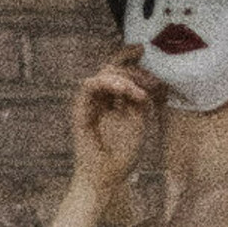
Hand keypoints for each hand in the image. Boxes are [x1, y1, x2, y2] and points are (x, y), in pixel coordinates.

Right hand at [72, 43, 163, 197]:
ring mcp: (89, 104)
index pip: (119, 71)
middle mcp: (100, 99)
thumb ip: (140, 99)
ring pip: (101, 75)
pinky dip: (107, 84)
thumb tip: (146, 78)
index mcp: (114, 100)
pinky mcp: (80, 110)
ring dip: (121, 78)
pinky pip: (89, 87)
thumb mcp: (139, 121)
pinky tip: (124, 91)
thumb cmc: (123, 154)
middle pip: (111, 69)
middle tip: (147, 80)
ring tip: (136, 91)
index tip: (142, 49)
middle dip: (130, 70)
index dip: (128, 57)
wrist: (107, 177)